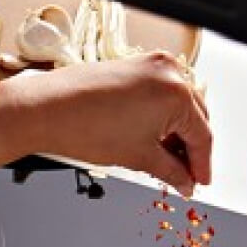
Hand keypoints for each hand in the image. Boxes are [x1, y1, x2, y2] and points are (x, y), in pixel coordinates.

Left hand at [0, 52, 214, 194]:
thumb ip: (171, 171)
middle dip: (190, 149)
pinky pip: (161, 92)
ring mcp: (150, 64)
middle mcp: (168, 71)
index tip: (199, 182)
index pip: (203, 135)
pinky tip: (153, 138)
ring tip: (166, 161)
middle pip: (195, 117)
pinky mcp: (134, 64)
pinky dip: (160, 116)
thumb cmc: (83, 126)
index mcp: (176, 92)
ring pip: (178, 104)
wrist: (44, 109)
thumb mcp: (138, 156)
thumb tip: (184, 180)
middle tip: (184, 176)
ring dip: (176, 132)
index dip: (202, 165)